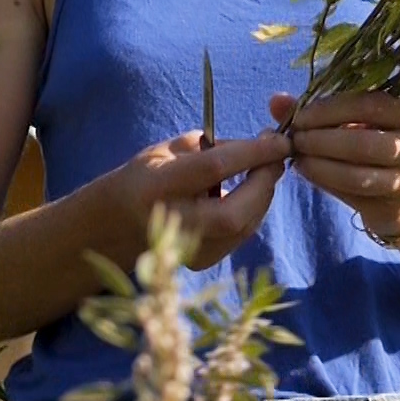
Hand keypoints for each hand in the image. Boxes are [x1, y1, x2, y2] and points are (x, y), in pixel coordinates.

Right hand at [103, 130, 290, 270]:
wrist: (120, 222)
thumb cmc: (148, 175)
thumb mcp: (170, 149)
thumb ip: (214, 147)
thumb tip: (262, 147)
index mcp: (158, 187)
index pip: (214, 168)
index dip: (253, 153)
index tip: (279, 139)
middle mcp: (172, 223)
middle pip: (235, 211)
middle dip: (265, 181)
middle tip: (276, 157)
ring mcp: (187, 249)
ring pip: (244, 225)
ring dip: (263, 194)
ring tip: (264, 170)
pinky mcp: (202, 261)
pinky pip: (242, 234)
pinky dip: (254, 210)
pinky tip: (251, 192)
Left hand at [270, 91, 399, 244]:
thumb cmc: (381, 148)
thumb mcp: (361, 124)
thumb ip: (322, 110)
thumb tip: (277, 101)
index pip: (369, 105)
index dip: (330, 110)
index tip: (300, 116)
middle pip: (363, 142)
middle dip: (321, 140)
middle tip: (295, 139)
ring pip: (358, 174)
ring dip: (320, 165)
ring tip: (297, 157)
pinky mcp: (397, 206)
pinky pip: (355, 194)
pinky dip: (326, 181)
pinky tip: (307, 171)